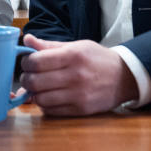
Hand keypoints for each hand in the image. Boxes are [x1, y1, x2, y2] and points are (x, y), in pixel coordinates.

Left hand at [18, 34, 138, 116]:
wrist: (124, 77)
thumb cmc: (97, 59)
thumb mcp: (76, 46)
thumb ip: (49, 45)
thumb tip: (27, 40)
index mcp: (73, 56)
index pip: (36, 62)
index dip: (26, 62)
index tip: (27, 62)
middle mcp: (75, 76)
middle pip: (35, 81)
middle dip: (26, 78)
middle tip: (29, 75)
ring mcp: (79, 95)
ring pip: (40, 99)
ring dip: (34, 93)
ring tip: (38, 87)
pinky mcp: (81, 110)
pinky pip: (51, 111)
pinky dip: (44, 104)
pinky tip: (48, 96)